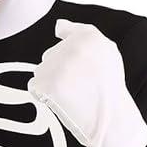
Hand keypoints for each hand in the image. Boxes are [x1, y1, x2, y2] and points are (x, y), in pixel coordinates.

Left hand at [28, 19, 146, 146]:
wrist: (111, 120)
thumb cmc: (108, 87)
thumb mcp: (106, 50)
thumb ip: (81, 31)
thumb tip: (57, 26)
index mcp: (89, 35)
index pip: (62, 31)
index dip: (70, 55)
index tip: (81, 70)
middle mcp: (73, 47)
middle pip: (50, 55)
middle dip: (59, 71)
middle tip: (79, 87)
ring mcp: (59, 65)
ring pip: (41, 70)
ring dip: (51, 83)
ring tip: (71, 95)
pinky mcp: (48, 83)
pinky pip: (35, 85)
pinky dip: (44, 95)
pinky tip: (61, 101)